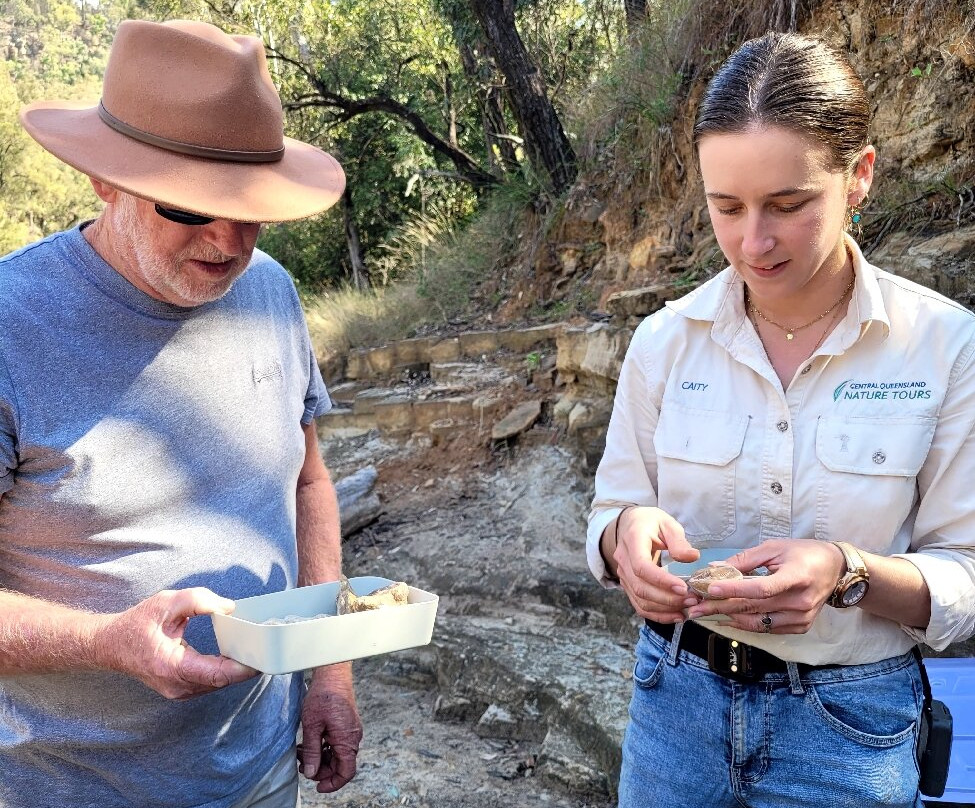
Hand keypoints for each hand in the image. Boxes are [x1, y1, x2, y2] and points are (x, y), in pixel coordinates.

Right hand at [97, 588, 257, 698]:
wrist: (111, 645)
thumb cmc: (137, 623)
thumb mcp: (166, 602)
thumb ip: (198, 601)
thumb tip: (229, 607)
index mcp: (172, 666)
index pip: (217, 674)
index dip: (243, 668)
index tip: (263, 657)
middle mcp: (177, 685)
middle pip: (222, 680)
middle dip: (245, 665)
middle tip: (267, 646)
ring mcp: (179, 691)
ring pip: (218, 683)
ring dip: (236, 668)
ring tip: (256, 648)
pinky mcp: (181, 689)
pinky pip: (210, 682)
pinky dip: (225, 670)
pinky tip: (237, 654)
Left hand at [298, 662, 361, 792]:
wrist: (333, 673)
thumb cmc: (323, 696)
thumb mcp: (312, 725)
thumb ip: (312, 751)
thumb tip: (311, 773)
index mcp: (347, 740)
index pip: (346, 772)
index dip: (332, 783)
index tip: (317, 786)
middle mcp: (352, 737)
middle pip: (340, 765)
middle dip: (320, 769)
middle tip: (302, 764)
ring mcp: (351, 731)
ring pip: (337, 754)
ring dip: (320, 757)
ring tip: (302, 751)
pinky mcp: (346, 724)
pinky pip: (337, 743)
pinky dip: (324, 747)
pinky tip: (310, 742)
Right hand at [614, 506, 699, 622]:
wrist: (630, 524)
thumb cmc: (651, 523)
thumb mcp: (667, 523)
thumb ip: (678, 541)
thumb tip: (692, 557)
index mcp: (632, 540)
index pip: (641, 566)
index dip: (661, 581)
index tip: (683, 587)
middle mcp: (623, 560)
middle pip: (641, 587)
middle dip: (667, 599)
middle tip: (692, 600)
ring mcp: (623, 574)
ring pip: (640, 600)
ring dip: (664, 609)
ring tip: (688, 608)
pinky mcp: (628, 585)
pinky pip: (639, 605)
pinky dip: (657, 615)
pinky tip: (676, 616)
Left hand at [686, 539, 845, 633]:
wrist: (836, 570)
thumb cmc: (803, 553)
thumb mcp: (774, 548)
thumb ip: (745, 560)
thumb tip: (715, 569)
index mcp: (797, 576)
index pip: (761, 587)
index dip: (734, 589)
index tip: (710, 589)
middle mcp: (801, 601)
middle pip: (754, 607)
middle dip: (720, 606)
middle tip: (695, 606)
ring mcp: (802, 617)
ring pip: (758, 622)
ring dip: (729, 617)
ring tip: (705, 612)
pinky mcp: (801, 627)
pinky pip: (768, 629)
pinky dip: (746, 623)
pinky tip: (728, 617)